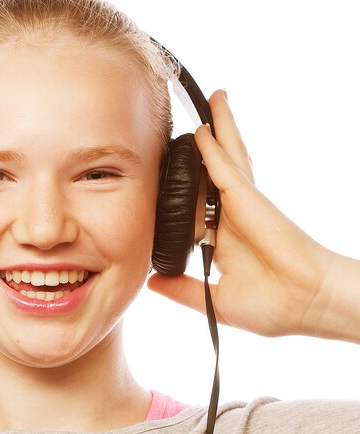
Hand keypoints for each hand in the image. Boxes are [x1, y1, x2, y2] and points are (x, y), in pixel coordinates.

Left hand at [147, 90, 358, 340]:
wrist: (306, 305)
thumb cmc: (273, 307)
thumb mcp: (215, 301)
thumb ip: (183, 289)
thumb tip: (152, 282)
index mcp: (224, 241)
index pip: (199, 207)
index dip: (186, 189)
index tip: (168, 177)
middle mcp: (232, 217)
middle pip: (215, 173)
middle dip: (207, 148)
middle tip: (194, 122)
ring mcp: (242, 206)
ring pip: (226, 159)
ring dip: (219, 130)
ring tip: (212, 103)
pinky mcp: (248, 200)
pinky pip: (225, 168)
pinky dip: (213, 147)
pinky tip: (203, 128)